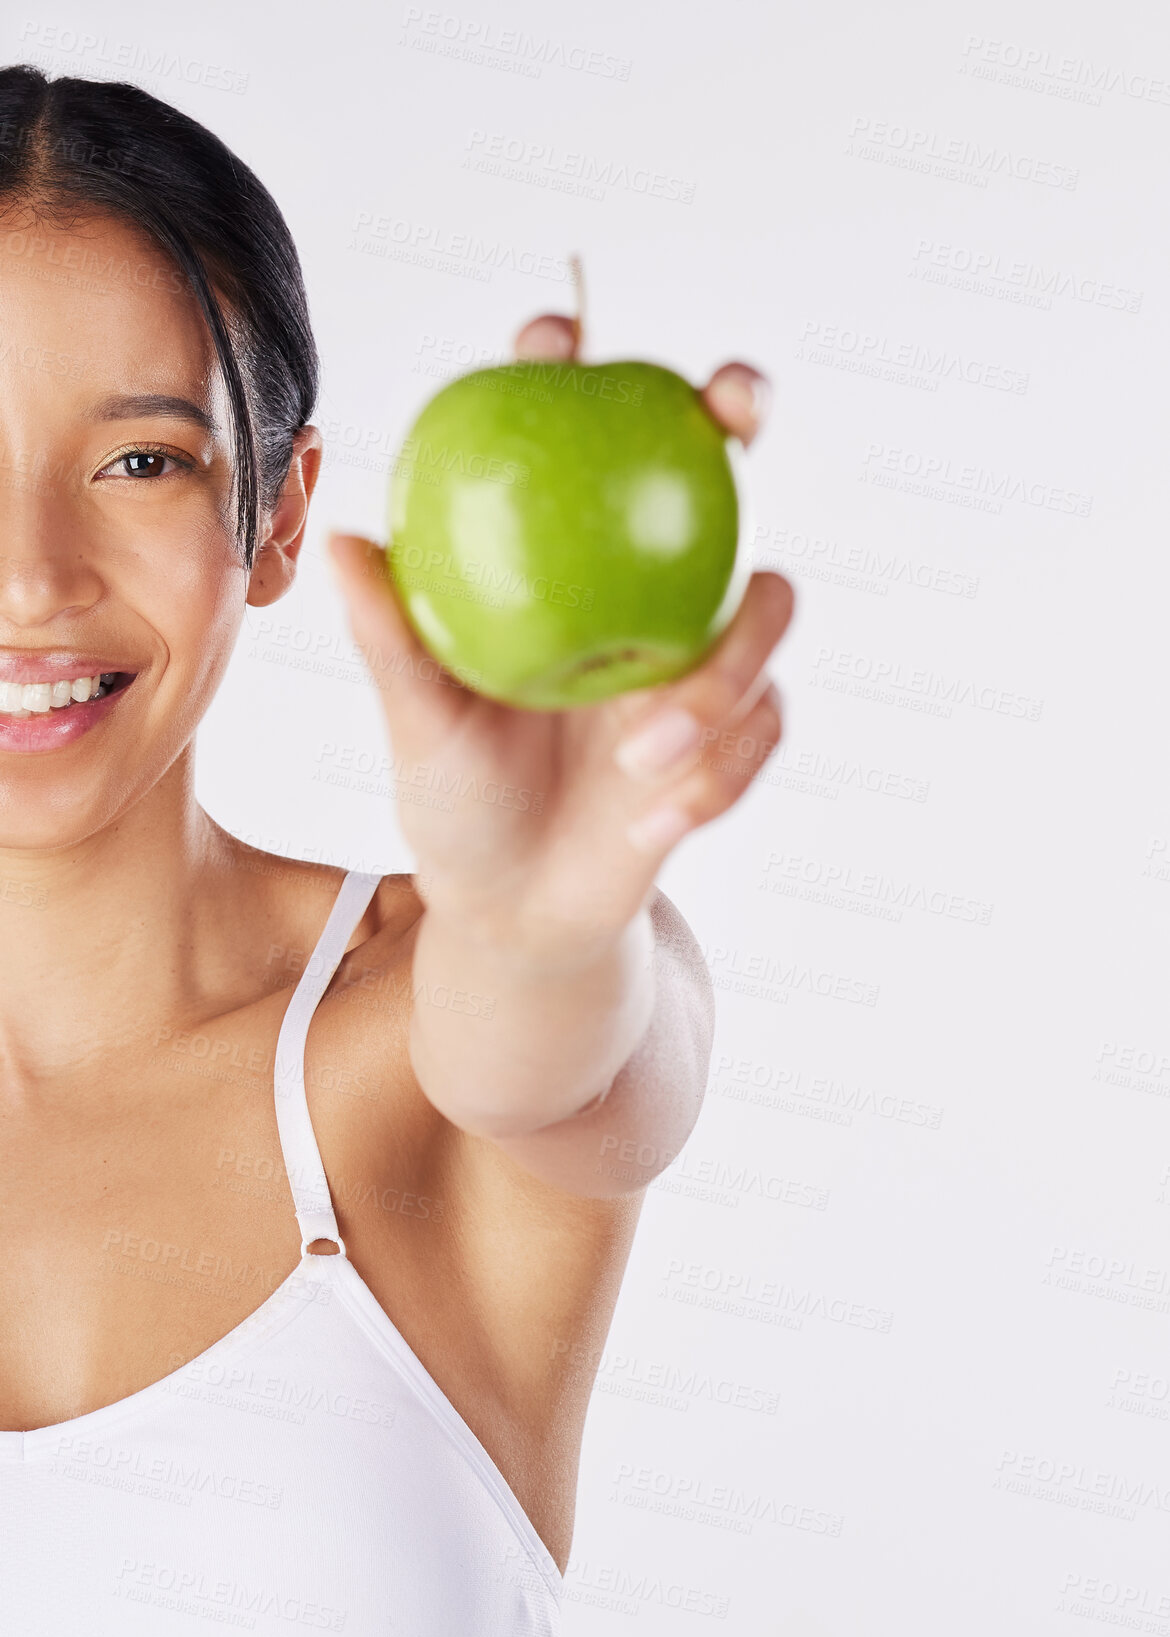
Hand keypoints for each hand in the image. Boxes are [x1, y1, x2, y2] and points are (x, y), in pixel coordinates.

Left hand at [327, 315, 794, 959]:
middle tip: (735, 401)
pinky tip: (656, 821)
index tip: (553, 335)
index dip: (578, 368)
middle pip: (712, 473)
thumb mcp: (418, 725)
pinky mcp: (735, 729)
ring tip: (642, 756)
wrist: (518, 910)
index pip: (577, 445)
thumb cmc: (456, 800)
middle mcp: (640, 591)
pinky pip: (761, 728)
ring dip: (721, 679)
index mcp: (561, 572)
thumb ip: (395, 641)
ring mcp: (698, 656)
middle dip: (738, 408)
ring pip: (764, 611)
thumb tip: (343, 539)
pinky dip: (715, 776)